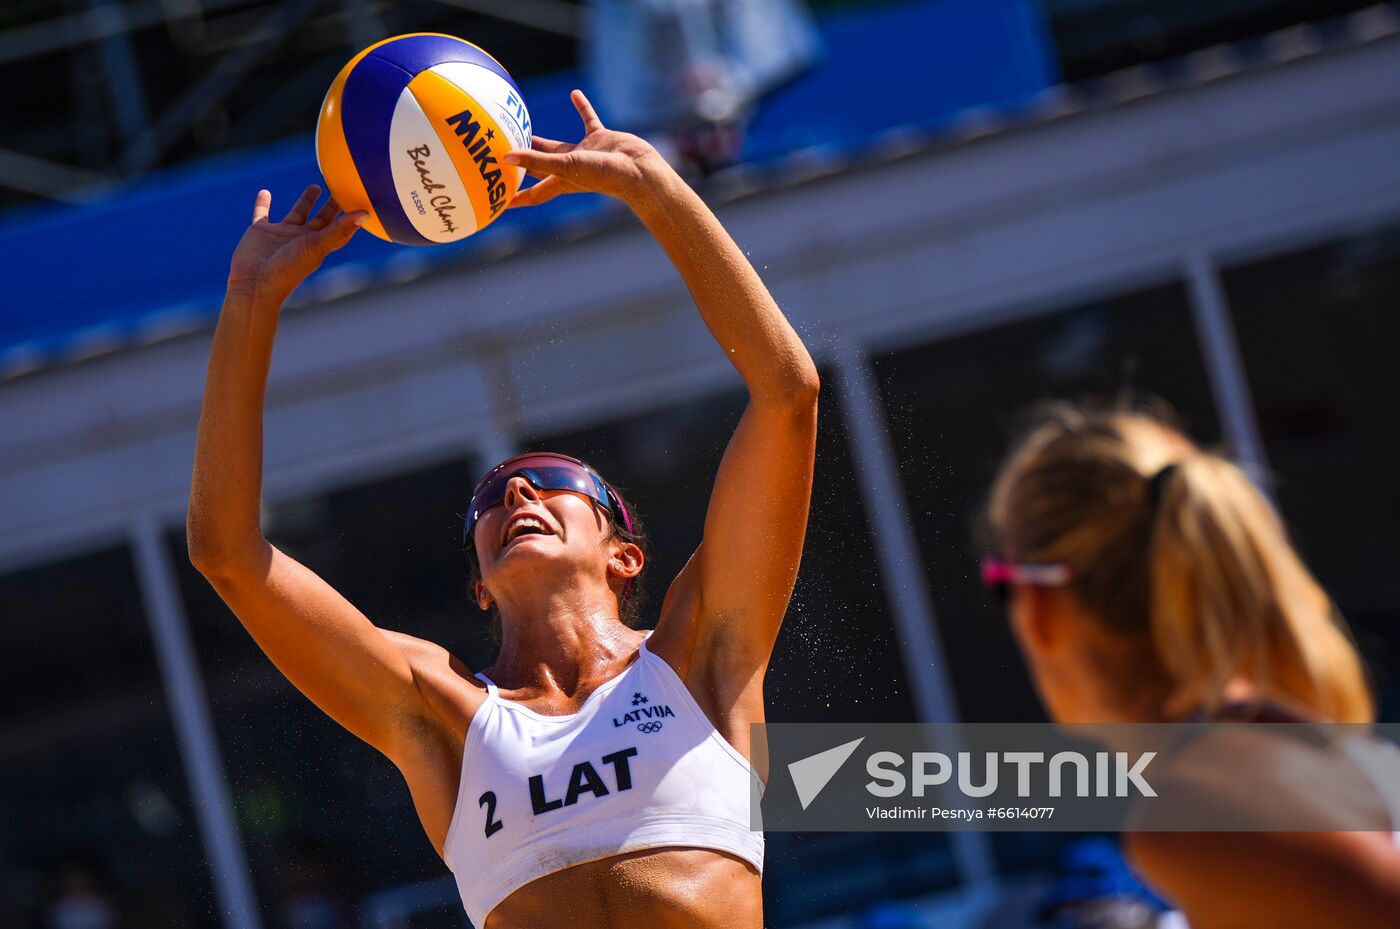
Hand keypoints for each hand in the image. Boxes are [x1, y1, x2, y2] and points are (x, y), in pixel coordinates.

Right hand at [227, 184, 365, 297]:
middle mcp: (302, 238)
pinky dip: (262, 204)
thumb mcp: (318, 246)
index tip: (359, 200)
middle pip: (321, 218)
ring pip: (297, 213)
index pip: (338, 226)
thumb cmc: (290, 268)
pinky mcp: (260, 232)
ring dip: (306, 201)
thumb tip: (366, 213)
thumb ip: (340, 230)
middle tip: (341, 188)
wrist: (256, 283)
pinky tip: (265, 192)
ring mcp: (282, 235)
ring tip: (316, 186)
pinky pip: (262, 214)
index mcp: (318, 244)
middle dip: (331, 205)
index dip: (349, 215)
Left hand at [505, 90, 673, 209]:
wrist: (638, 169)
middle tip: (503, 152)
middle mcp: (571, 169)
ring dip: (543, 138)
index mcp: (561, 181)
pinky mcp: (601, 138)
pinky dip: (581, 107)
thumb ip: (536, 160)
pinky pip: (588, 119)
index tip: (498, 202)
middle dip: (523, 162)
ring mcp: (586, 153)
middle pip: (540, 165)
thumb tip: (505, 158)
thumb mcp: (565, 166)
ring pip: (559, 144)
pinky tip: (574, 94)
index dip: (516, 197)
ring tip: (524, 125)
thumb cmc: (603, 175)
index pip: (533, 193)